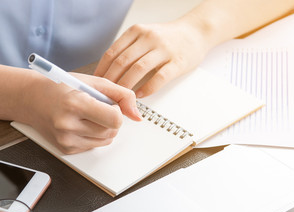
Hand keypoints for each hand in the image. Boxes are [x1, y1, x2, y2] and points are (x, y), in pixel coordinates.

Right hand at [24, 72, 140, 153]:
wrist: (31, 99)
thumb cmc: (60, 87)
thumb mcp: (92, 82)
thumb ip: (120, 95)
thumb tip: (137, 115)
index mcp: (75, 104)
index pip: (115, 119)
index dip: (116, 111)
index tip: (108, 104)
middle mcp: (68, 125)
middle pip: (111, 131)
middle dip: (111, 120)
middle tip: (95, 107)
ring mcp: (66, 140)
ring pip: (105, 141)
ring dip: (103, 128)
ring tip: (87, 114)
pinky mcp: (66, 149)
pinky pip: (93, 146)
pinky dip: (92, 135)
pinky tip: (79, 123)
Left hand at [94, 21, 209, 97]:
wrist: (196, 32)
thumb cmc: (167, 38)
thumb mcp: (144, 36)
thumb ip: (127, 49)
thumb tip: (106, 72)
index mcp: (136, 31)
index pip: (112, 53)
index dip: (101, 71)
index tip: (96, 84)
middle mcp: (149, 38)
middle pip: (122, 62)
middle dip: (111, 81)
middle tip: (106, 95)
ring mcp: (164, 49)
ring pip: (138, 69)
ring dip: (126, 86)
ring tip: (121, 98)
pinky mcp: (177, 62)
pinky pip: (159, 78)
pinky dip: (147, 89)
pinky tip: (140, 95)